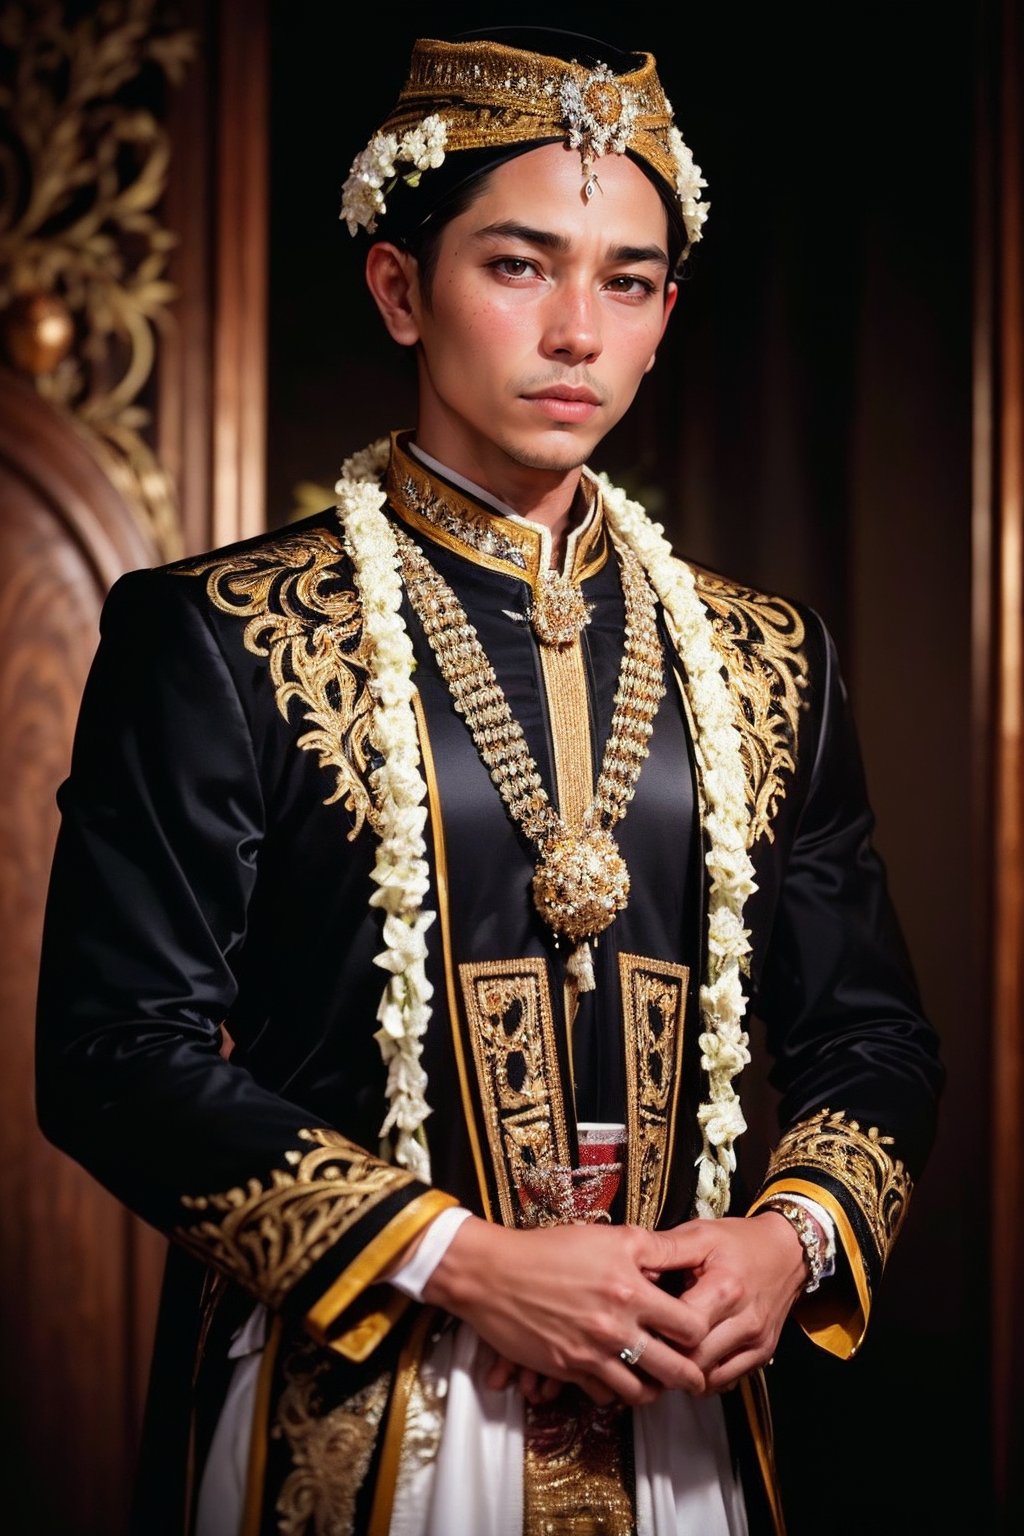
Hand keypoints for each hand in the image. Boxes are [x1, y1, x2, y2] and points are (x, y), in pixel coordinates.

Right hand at [422, 1218, 710, 1405]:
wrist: (493, 1274)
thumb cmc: (549, 1249)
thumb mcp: (608, 1237)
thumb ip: (652, 1249)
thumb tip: (684, 1260)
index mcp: (631, 1289)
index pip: (690, 1326)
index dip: (700, 1330)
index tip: (697, 1329)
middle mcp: (615, 1326)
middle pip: (675, 1370)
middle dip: (691, 1373)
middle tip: (694, 1371)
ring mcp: (591, 1353)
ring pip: (642, 1392)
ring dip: (654, 1388)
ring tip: (657, 1377)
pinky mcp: (568, 1370)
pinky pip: (606, 1396)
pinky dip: (617, 1392)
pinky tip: (619, 1376)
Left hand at [638, 1213, 807, 1393]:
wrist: (787, 1252)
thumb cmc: (738, 1241)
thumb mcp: (700, 1234)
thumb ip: (665, 1250)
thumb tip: (627, 1264)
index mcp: (726, 1288)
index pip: (682, 1327)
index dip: (654, 1329)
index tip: (634, 1323)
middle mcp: (745, 1321)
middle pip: (694, 1359)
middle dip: (663, 1358)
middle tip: (638, 1348)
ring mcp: (756, 1342)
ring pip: (708, 1376)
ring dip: (680, 1371)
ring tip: (657, 1356)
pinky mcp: (762, 1354)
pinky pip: (725, 1381)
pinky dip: (702, 1376)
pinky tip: (685, 1362)